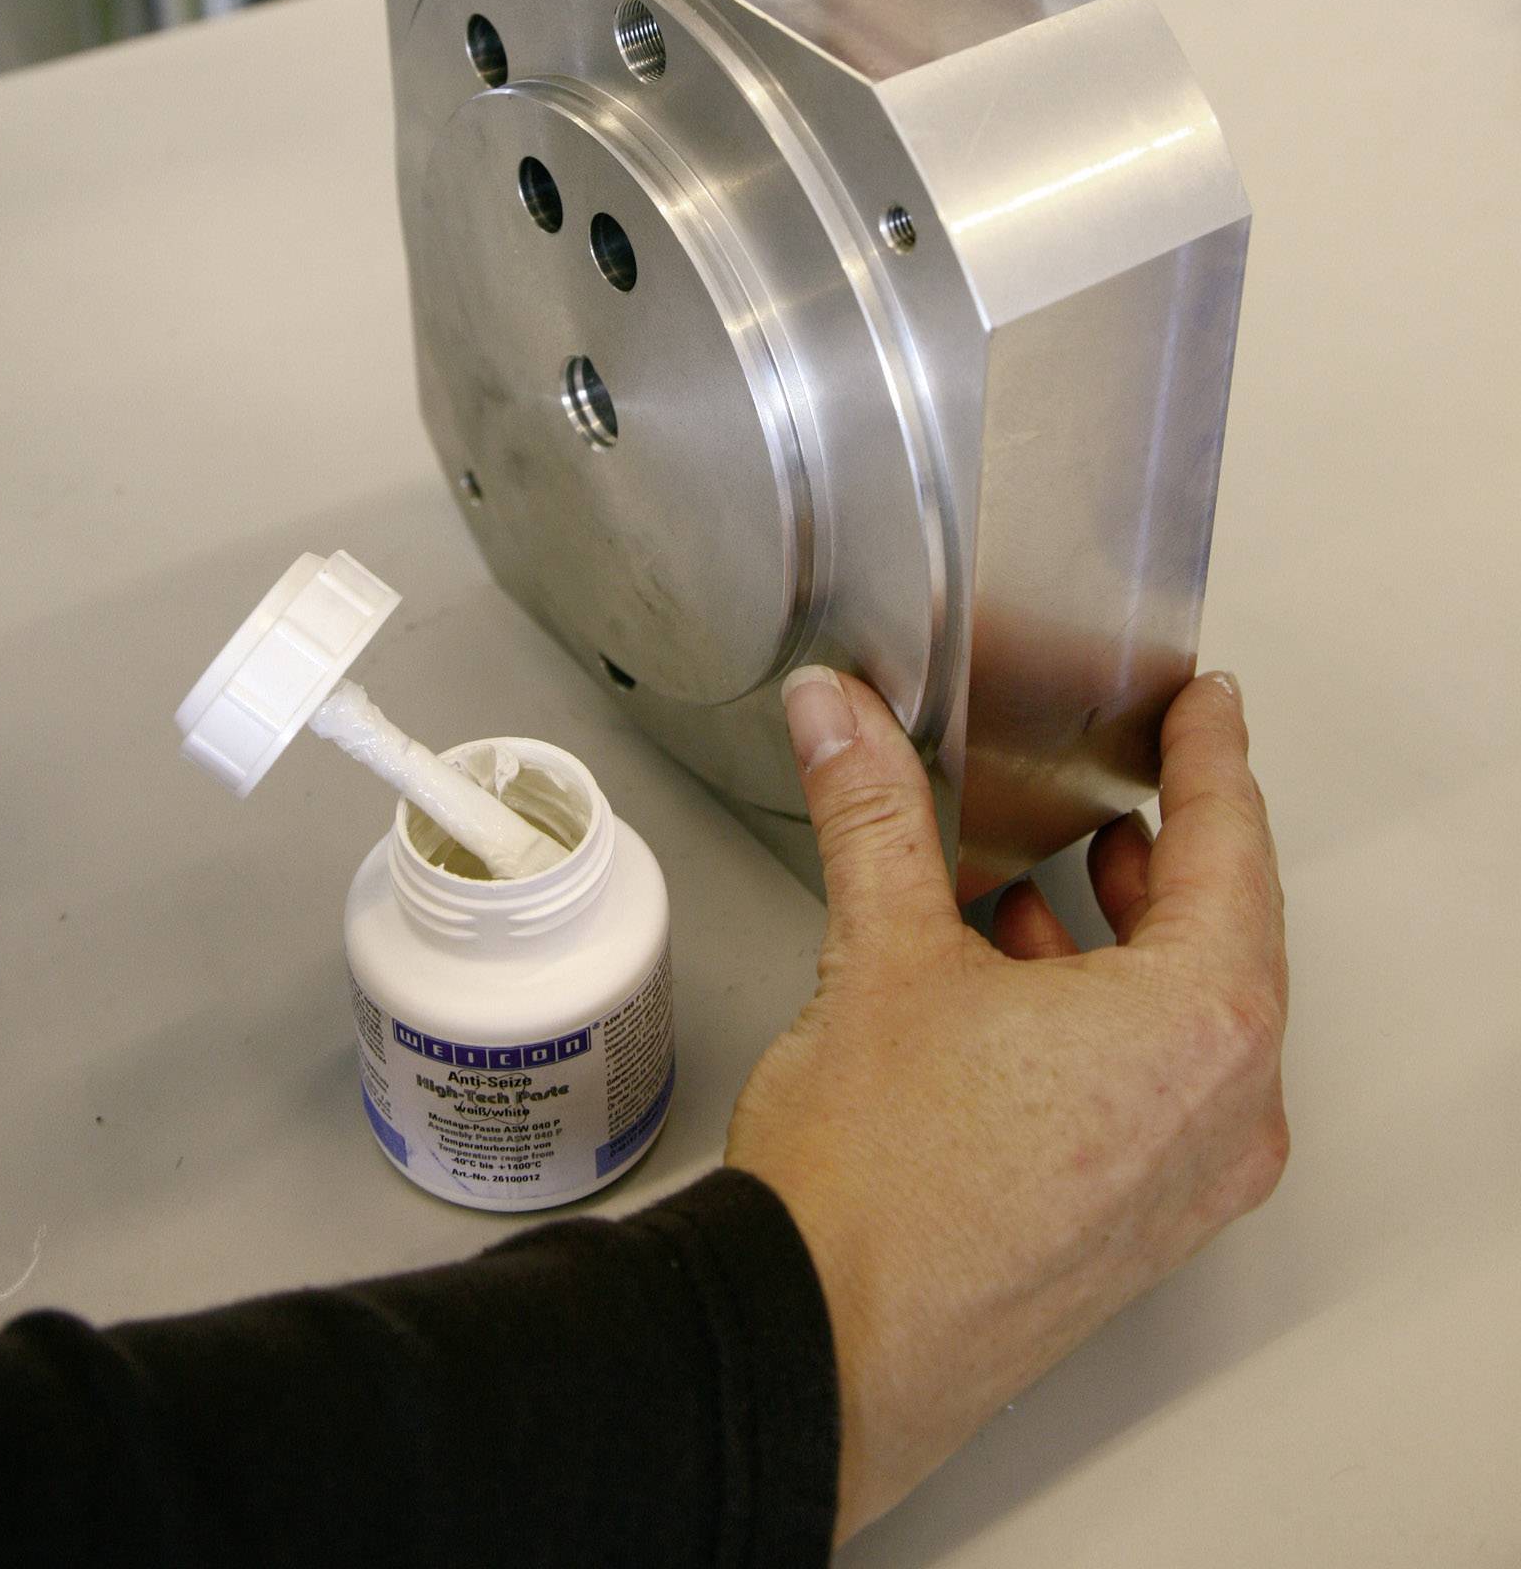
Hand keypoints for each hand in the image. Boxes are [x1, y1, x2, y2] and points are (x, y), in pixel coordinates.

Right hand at [726, 667, 1288, 1541]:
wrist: (823, 1345)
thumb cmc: (878, 1187)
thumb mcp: (882, 950)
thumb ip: (872, 809)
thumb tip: (843, 717)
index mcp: (1201, 1027)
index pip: (1233, 849)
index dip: (1210, 760)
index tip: (1205, 711)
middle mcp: (1222, 1112)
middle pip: (1224, 936)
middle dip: (1169, 847)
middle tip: (1140, 777)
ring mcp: (1182, 1185)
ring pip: (1187, 1018)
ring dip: (1128, 936)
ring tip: (1054, 880)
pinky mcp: (1131, 1230)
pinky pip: (1155, 1089)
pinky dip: (1106, 1017)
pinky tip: (1015, 986)